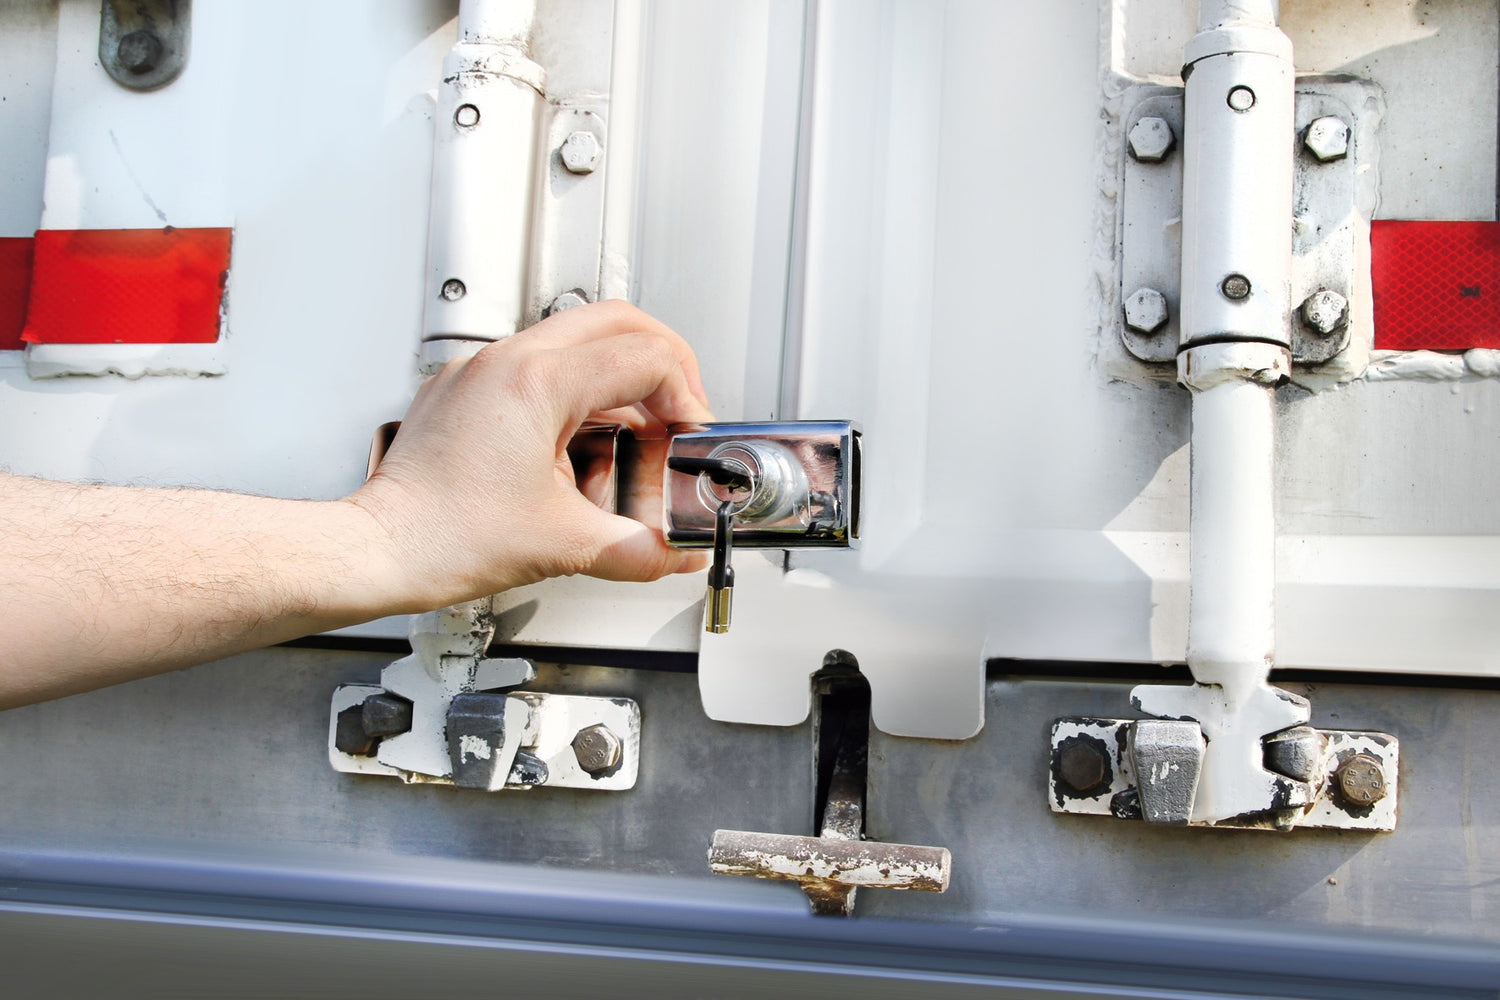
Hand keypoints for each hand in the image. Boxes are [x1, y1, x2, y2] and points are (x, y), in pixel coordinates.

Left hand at [347, 301, 715, 611]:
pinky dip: (575, 396)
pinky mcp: (466, 391)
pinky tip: (580, 447)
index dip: (685, 396)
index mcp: (535, 383)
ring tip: (633, 437)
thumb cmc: (440, 537)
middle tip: (680, 407)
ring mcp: (481, 370)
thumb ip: (639, 550)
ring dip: (618, 381)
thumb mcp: (564, 545)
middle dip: (664, 364)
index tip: (688, 434)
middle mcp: (506, 361)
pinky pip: (537, 366)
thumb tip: (675, 555)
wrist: (378, 550)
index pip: (644, 357)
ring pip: (576, 339)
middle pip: (617, 321)